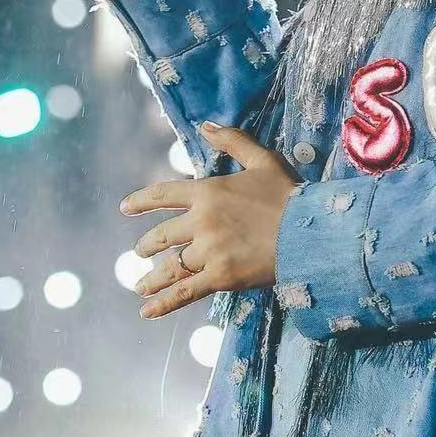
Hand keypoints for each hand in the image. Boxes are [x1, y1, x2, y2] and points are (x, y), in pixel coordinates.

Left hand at [121, 122, 302, 319]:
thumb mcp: (262, 159)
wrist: (310, 230)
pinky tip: (146, 311)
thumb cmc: (289, 194)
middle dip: (147, 245)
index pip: (163, 195)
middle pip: (162, 236)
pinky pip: (184, 292)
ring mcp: (209, 251)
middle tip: (140, 252)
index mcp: (207, 191)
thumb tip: (205, 125)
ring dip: (151, 278)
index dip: (141, 201)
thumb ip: (232, 141)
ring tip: (139, 285)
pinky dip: (163, 303)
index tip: (125, 208)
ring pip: (171, 267)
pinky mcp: (220, 277)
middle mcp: (201, 221)